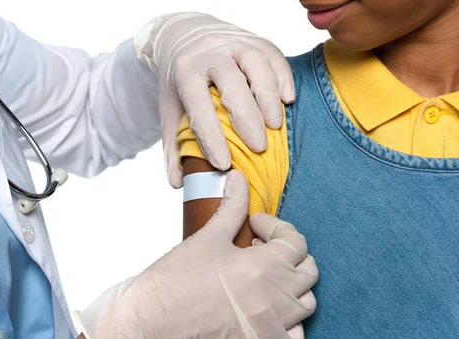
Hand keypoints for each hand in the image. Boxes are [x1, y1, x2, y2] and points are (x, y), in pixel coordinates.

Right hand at [75, 171, 316, 338]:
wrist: (153, 322)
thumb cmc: (177, 278)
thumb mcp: (209, 235)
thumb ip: (232, 205)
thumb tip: (237, 176)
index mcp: (264, 264)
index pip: (296, 241)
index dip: (277, 227)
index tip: (255, 226)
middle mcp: (275, 295)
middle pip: (309, 270)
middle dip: (291, 254)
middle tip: (264, 250)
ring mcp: (272, 323)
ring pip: (308, 302)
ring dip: (294, 286)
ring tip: (270, 278)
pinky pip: (298, 336)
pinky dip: (292, 322)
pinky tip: (271, 310)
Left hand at [136, 13, 295, 187]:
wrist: (185, 36)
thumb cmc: (181, 82)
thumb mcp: (171, 111)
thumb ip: (174, 147)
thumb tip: (179, 183)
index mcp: (185, 72)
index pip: (199, 107)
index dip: (211, 138)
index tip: (224, 164)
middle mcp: (209, 53)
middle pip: (231, 83)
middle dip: (247, 118)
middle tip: (259, 148)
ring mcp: (234, 43)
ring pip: (255, 63)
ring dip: (268, 96)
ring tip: (275, 126)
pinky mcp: (255, 39)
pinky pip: (273, 55)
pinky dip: (283, 77)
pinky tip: (287, 100)